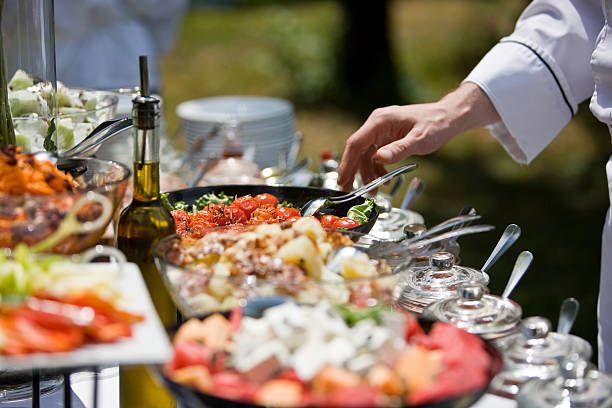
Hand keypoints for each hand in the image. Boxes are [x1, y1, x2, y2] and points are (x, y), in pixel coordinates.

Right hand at [337, 83, 499, 190]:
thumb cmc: (436, 125)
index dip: (347, 163)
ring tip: (374, 191)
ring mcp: (381, 130)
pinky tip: (384, 180)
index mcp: (380, 121)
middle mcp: (377, 124)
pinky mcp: (386, 137)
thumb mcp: (419, 140)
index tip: (342, 180)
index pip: (356, 143)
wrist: (448, 118)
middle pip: (357, 150)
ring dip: (368, 173)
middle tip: (349, 190)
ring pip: (366, 155)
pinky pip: (375, 154)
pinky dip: (377, 168)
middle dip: (354, 171)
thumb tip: (379, 159)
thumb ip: (399, 150)